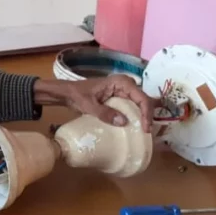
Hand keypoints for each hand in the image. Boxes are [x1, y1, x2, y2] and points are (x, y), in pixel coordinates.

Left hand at [35, 75, 155, 131]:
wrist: (67, 93)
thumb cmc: (77, 95)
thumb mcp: (89, 105)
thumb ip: (105, 113)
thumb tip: (124, 122)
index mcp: (120, 82)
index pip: (141, 97)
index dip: (147, 113)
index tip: (145, 128)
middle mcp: (125, 84)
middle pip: (144, 100)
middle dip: (148, 115)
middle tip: (147, 132)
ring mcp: (123, 91)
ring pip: (140, 104)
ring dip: (143, 116)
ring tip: (144, 131)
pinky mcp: (120, 97)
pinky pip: (132, 106)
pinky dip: (135, 116)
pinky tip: (135, 127)